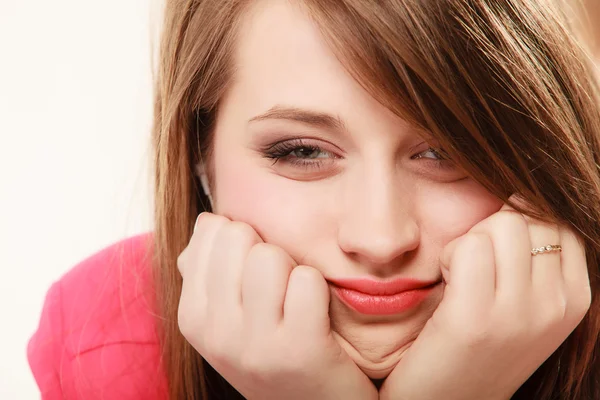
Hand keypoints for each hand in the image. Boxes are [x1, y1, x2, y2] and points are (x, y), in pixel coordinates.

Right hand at [177, 213, 377, 399]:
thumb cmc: (274, 351)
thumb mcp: (229, 317)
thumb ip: (210, 269)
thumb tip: (207, 221)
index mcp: (191, 317)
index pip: (212, 230)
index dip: (245, 242)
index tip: (255, 278)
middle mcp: (214, 333)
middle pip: (240, 235)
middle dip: (267, 252)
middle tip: (280, 292)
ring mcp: (254, 345)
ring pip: (272, 256)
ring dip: (293, 271)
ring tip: (297, 305)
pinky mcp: (299, 351)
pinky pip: (307, 280)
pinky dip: (319, 291)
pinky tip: (317, 318)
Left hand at [379, 196, 591, 399]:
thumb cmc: (476, 345)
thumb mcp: (523, 304)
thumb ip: (534, 259)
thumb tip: (520, 195)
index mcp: (576, 298)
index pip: (555, 218)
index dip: (514, 225)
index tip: (495, 260)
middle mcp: (558, 304)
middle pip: (525, 215)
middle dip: (490, 231)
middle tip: (472, 270)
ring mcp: (522, 314)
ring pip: (499, 224)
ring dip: (468, 244)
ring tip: (459, 279)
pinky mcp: (477, 319)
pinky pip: (468, 246)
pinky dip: (449, 257)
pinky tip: (445, 286)